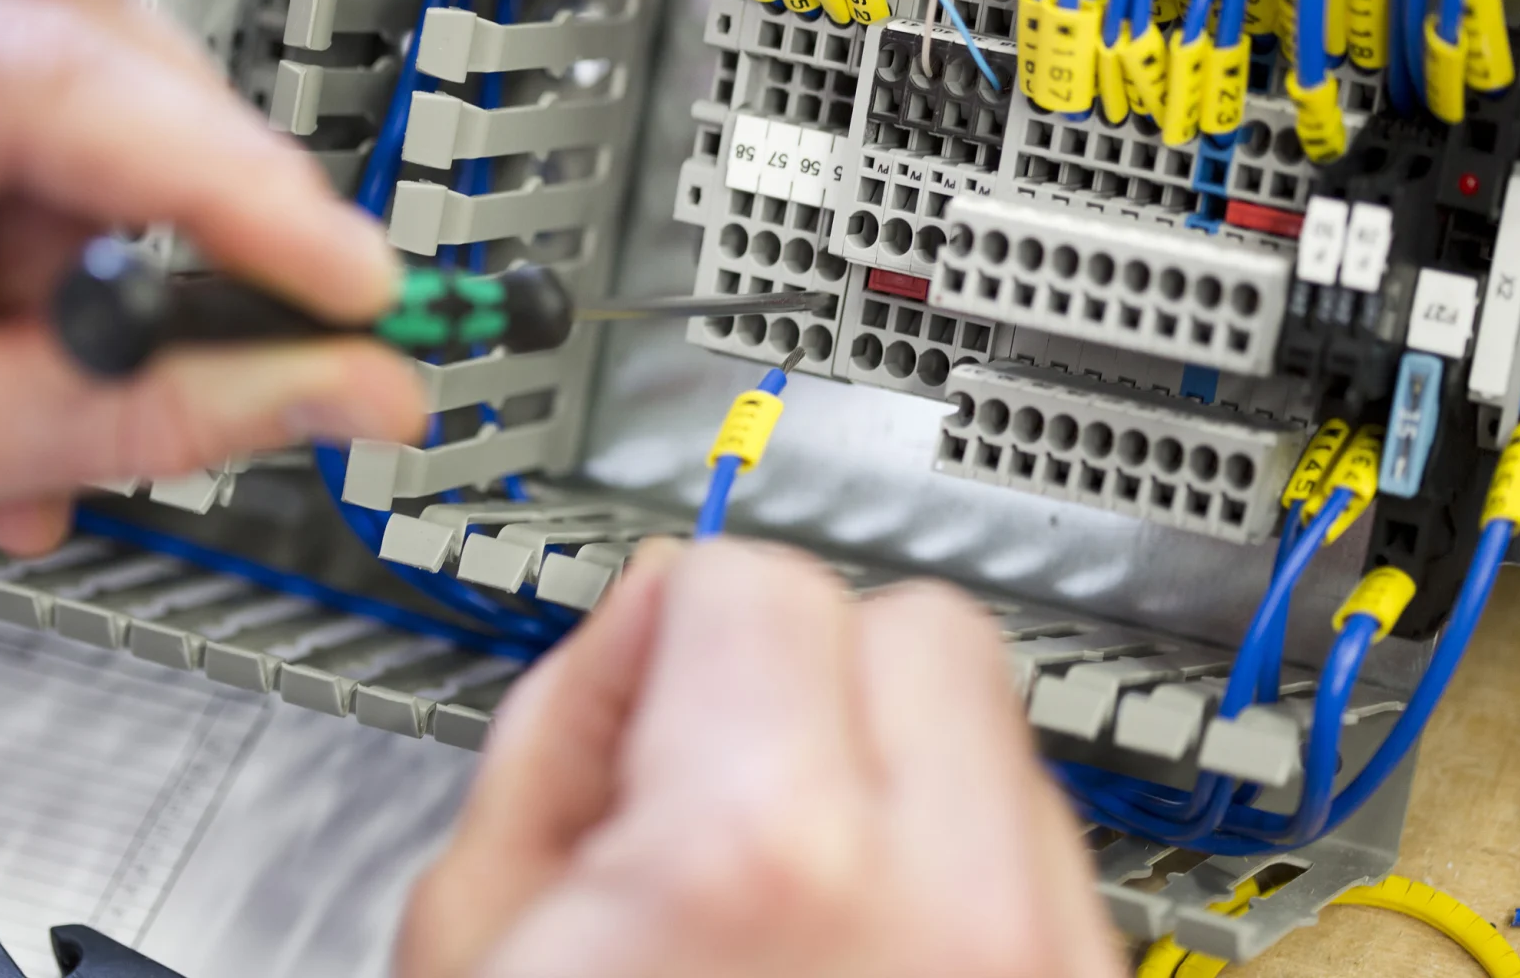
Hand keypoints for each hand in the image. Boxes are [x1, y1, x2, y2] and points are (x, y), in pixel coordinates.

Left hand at [0, 0, 425, 649]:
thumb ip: (122, 419)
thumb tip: (330, 388)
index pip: (36, 76)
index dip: (229, 192)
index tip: (347, 290)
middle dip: (184, 180)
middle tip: (267, 314)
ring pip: (26, 13)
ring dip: (103, 198)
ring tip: (75, 370)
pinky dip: (31, 184)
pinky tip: (9, 312)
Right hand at [399, 540, 1123, 977]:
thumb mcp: (476, 937)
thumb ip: (559, 726)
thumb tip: (640, 627)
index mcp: (770, 854)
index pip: (762, 581)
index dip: (668, 629)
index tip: (642, 694)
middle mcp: (953, 906)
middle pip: (922, 627)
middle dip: (807, 669)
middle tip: (714, 782)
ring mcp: (1043, 965)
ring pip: (995, 731)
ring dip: (891, 764)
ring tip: (785, 891)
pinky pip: (1039, 851)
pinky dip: (951, 859)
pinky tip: (854, 941)